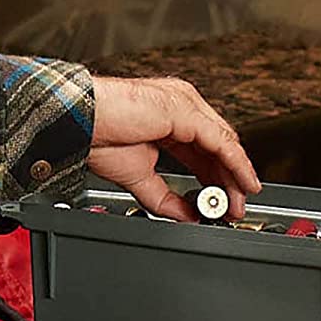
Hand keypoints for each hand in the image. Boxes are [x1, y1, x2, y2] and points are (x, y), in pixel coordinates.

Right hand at [89, 75, 260, 221]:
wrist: (78, 120)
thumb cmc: (95, 135)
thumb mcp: (138, 176)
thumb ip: (165, 198)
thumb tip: (187, 216)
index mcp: (167, 116)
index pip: (203, 148)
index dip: (215, 177)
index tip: (221, 202)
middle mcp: (181, 106)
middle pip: (218, 146)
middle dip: (229, 180)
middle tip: (235, 208)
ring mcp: (185, 104)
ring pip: (224, 144)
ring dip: (236, 176)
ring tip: (239, 203)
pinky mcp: (187, 110)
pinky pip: (222, 143)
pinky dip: (237, 166)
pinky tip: (243, 185)